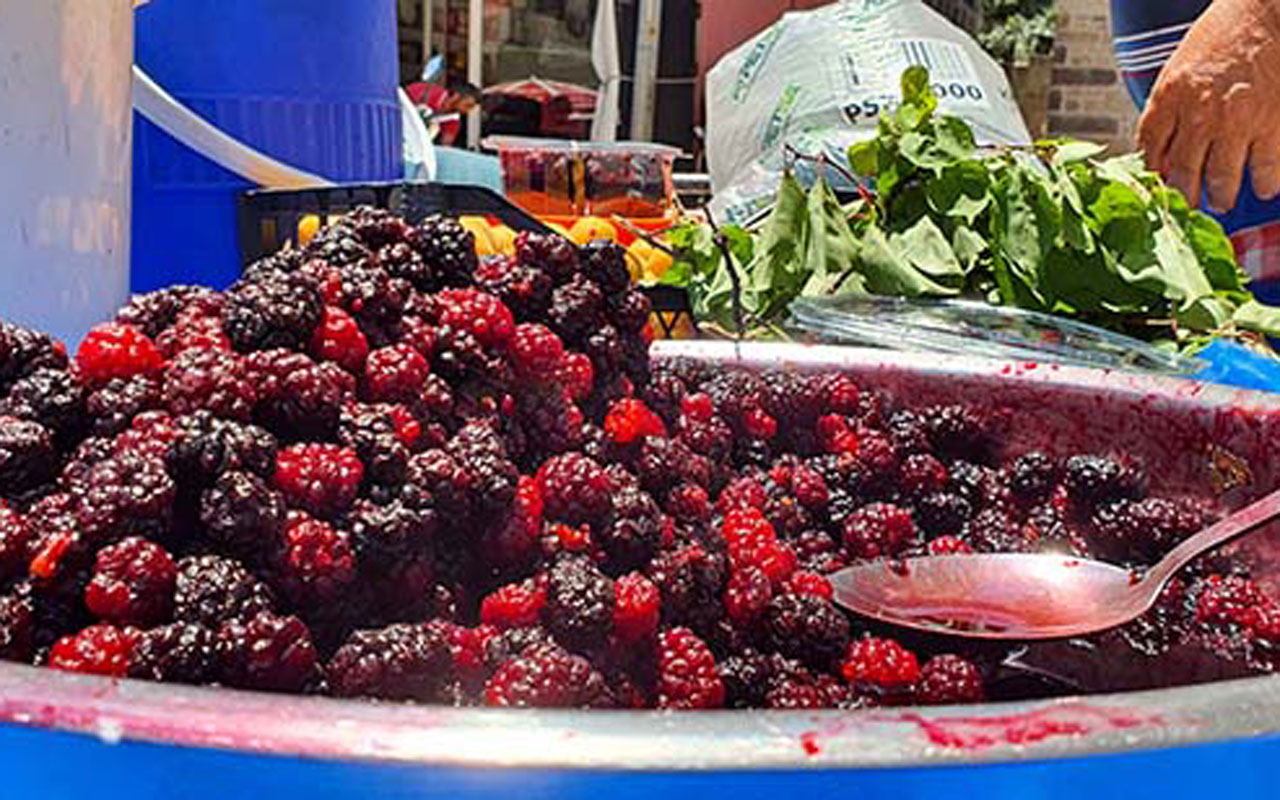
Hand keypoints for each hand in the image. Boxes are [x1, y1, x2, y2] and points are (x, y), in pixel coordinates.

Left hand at [1137, 0, 1279, 211]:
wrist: (1266, 12)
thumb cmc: (1223, 36)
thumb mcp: (1179, 68)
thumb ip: (1168, 107)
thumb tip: (1158, 150)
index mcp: (1170, 96)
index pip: (1148, 146)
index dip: (1151, 170)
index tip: (1157, 182)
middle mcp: (1199, 113)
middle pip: (1182, 172)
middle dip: (1185, 196)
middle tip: (1190, 205)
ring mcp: (1236, 122)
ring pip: (1222, 178)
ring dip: (1222, 196)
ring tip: (1223, 201)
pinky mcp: (1271, 124)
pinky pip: (1265, 168)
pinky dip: (1265, 183)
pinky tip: (1264, 187)